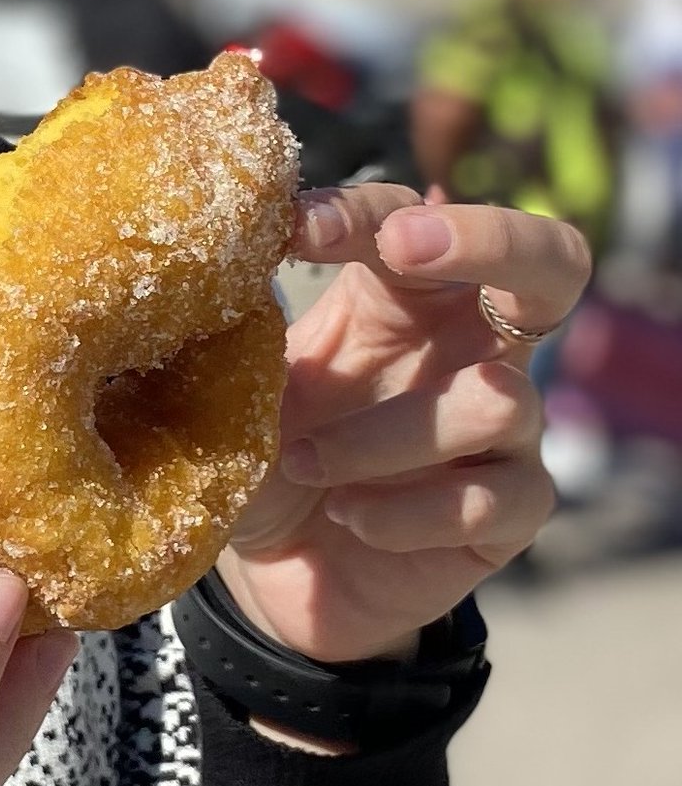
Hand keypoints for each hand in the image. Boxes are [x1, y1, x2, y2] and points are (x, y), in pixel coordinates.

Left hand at [221, 184, 590, 663]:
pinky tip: (348, 519)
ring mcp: (505, 432)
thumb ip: (253, 322)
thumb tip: (231, 246)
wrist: (279, 570)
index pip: (410, 224)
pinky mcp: (512, 512)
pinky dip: (402, 512)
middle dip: (491, 239)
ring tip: (302, 463)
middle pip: (554, 262)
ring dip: (382, 436)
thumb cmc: (271, 455)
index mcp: (405, 303)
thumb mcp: (254, 385)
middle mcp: (472, 351)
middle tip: (405, 248)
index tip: (292, 229)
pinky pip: (484, 499)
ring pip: (496, 398)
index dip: (362, 214)